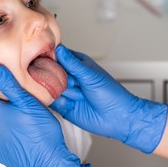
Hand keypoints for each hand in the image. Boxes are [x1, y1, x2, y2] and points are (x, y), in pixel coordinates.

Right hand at [51, 45, 167, 153]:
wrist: (118, 117)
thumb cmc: (111, 94)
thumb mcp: (91, 75)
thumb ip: (73, 64)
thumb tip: (59, 49)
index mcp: (76, 64)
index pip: (55, 57)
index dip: (51, 60)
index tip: (51, 64)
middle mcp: (68, 76)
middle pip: (49, 73)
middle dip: (58, 79)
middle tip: (73, 84)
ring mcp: (65, 91)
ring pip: (48, 88)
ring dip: (61, 92)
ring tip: (78, 96)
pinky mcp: (63, 106)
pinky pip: (51, 102)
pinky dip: (59, 103)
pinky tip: (72, 105)